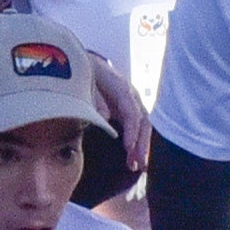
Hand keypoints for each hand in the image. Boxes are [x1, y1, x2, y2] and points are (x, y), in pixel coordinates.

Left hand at [87, 52, 151, 172]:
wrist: (88, 63)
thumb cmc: (87, 74)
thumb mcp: (86, 83)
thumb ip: (95, 99)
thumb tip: (104, 117)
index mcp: (122, 88)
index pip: (132, 112)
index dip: (132, 131)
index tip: (129, 148)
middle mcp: (132, 96)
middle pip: (143, 122)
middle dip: (142, 144)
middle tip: (138, 163)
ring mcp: (132, 103)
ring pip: (143, 127)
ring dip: (141, 147)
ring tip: (137, 166)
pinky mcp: (129, 111)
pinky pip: (137, 128)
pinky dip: (137, 143)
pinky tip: (134, 159)